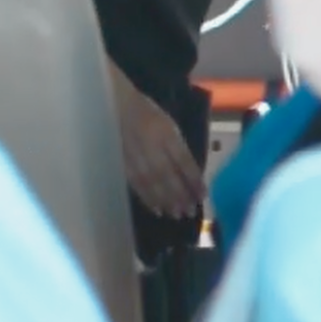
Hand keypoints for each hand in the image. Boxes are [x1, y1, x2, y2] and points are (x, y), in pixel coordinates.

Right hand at [116, 82, 206, 218]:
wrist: (117, 107)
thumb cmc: (148, 114)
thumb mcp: (169, 125)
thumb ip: (178, 147)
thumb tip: (190, 173)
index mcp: (166, 133)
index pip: (183, 161)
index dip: (194, 179)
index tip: (203, 196)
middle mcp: (151, 146)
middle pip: (168, 175)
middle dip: (180, 195)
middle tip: (190, 211)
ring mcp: (136, 156)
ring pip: (152, 183)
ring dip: (165, 201)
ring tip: (176, 214)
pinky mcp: (123, 164)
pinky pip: (136, 184)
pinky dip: (147, 198)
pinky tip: (157, 209)